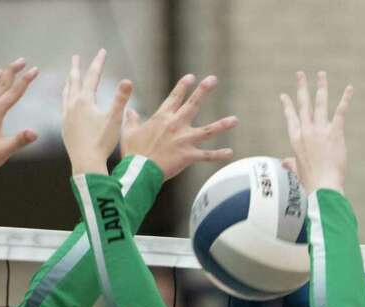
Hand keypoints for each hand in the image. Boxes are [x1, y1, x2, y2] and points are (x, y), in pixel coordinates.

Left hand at [62, 49, 133, 175]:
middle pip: (74, 81)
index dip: (98, 62)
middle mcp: (72, 105)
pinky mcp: (64, 127)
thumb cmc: (102, 142)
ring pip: (66, 93)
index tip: (102, 51)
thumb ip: (121, 99)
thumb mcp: (115, 119)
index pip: (93, 76)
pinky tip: (67, 102)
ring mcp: (66, 116)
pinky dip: (65, 99)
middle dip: (77, 67)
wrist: (86, 163)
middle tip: (76, 57)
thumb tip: (128, 80)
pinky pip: (63, 107)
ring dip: (69, 82)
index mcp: (85, 101)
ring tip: (69, 77)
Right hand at [121, 74, 236, 179]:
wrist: (139, 170)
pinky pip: (207, 155)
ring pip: (208, 131)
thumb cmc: (133, 152)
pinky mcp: (188, 156)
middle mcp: (176, 125)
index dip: (183, 86)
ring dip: (222, 125)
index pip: (175, 97)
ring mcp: (184, 140)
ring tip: (235, 120)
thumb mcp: (129, 132)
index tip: (191, 77)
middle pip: (193, 104)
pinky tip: (230, 153)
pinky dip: (219, 155)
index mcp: (162, 117)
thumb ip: (132, 121)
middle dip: (203, 90)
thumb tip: (130, 111)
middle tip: (213, 79)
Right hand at [279, 71, 351, 194]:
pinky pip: (340, 111)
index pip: (290, 117)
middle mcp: (306, 131)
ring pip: (320, 103)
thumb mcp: (297, 170)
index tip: (285, 95)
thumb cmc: (310, 182)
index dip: (288, 105)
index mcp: (296, 139)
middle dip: (302, 87)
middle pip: (303, 104)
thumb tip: (285, 163)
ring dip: (321, 87)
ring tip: (321, 74)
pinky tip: (349, 88)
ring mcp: (320, 130)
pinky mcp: (335, 133)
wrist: (323, 186)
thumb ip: (291, 163)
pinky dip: (345, 99)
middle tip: (300, 74)